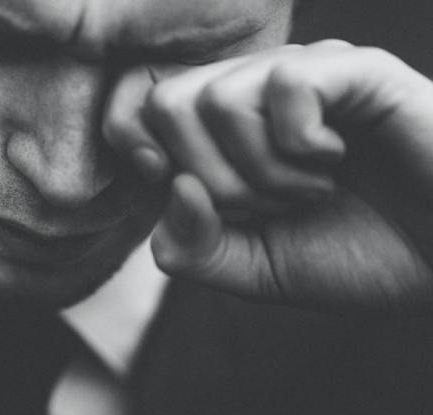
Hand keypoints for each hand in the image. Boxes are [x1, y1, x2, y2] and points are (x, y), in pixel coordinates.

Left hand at [104, 40, 432, 314]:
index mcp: (224, 134)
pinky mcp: (355, 71)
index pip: (137, 106)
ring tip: (311, 191)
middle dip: (209, 178)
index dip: (133, 146)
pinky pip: (285, 84)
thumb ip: (193, 246)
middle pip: (167, 103)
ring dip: (260, 171)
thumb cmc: (355, 257)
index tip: (175, 189)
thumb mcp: (252, 269)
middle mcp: (256, 95)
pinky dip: (299, 145)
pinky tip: (334, 160)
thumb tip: (171, 184)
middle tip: (268, 206)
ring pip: (217, 98)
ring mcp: (304, 77)